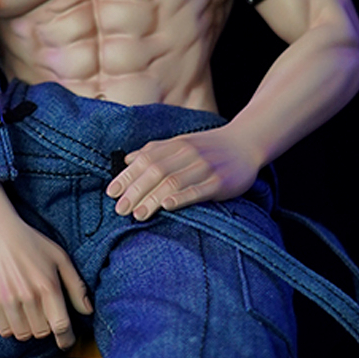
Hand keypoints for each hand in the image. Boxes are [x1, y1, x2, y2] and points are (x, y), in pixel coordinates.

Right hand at [0, 217, 92, 348]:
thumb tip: (87, 310)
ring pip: (23, 334)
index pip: (61, 326)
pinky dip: (11, 327)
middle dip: (46, 328)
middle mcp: (29, 296)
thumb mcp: (59, 258)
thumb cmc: (30, 242)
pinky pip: (5, 330)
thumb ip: (76, 286)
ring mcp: (8, 300)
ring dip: (29, 329)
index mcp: (48, 286)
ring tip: (28, 313)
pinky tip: (14, 313)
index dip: (66, 339)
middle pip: (42, 333)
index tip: (66, 342)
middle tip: (44, 315)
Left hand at [106, 126, 260, 220]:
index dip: (127, 176)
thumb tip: (126, 160)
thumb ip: (155, 151)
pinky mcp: (220, 182)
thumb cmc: (209, 147)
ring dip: (153, 198)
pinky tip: (168, 206)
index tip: (112, 192)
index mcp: (176, 145)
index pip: (146, 160)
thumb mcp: (181, 143)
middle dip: (135, 191)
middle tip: (120, 209)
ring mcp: (205, 167)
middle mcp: (188, 154)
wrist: (246, 143)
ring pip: (174, 182)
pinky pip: (199, 190)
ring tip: (138, 214)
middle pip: (156, 172)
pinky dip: (182, 197)